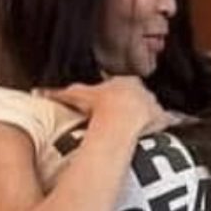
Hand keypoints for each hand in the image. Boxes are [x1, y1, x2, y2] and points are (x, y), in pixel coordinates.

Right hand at [42, 76, 171, 137]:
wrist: (122, 118)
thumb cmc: (100, 104)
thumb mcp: (76, 96)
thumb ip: (57, 94)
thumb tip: (37, 93)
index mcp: (122, 81)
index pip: (118, 86)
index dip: (113, 96)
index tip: (109, 105)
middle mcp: (141, 89)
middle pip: (137, 96)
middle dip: (132, 105)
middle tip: (125, 119)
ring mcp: (153, 104)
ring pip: (152, 108)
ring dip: (148, 116)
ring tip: (142, 127)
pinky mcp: (164, 119)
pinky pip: (170, 120)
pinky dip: (171, 124)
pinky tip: (172, 129)